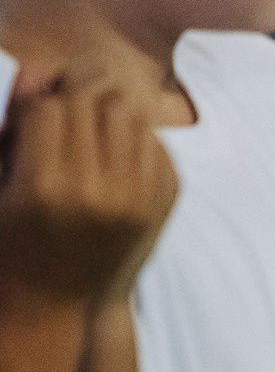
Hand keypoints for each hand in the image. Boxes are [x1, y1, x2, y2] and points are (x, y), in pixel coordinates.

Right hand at [0, 76, 177, 308]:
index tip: (38, 96)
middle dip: (79, 88)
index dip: (42, 94)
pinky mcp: (162, 205)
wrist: (52, 303)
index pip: (51, 108)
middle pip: (97, 104)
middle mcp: (97, 194)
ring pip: (132, 117)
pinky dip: (136, 133)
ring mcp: (137, 201)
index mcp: (44, 189)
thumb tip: (34, 68)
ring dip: (110, 105)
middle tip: (69, 90)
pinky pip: (156, 144)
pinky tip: (115, 141)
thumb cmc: (8, 240)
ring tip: (91, 111)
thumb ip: (13, 125)